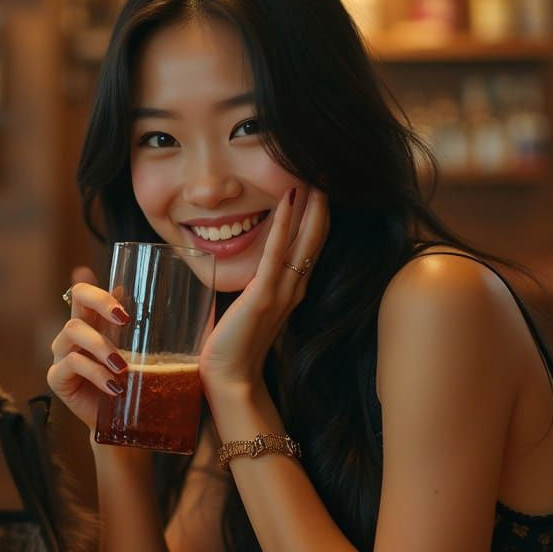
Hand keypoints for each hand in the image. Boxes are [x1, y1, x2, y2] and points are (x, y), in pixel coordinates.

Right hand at [47, 266, 130, 432]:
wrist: (118, 420)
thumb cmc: (125, 381)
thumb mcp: (129, 350)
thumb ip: (121, 322)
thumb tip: (122, 286)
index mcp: (88, 323)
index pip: (81, 293)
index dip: (96, 291)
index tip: (121, 305)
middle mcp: (71, 335)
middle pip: (76, 303)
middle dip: (101, 306)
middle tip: (126, 320)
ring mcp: (61, 355)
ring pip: (73, 332)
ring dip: (101, 345)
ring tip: (122, 366)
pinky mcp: (56, 377)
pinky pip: (72, 363)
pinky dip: (95, 373)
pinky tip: (114, 387)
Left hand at [199, 186, 329, 402]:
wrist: (230, 380)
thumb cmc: (232, 349)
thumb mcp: (243, 310)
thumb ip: (245, 290)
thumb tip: (227, 270)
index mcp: (289, 291)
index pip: (309, 246)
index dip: (316, 217)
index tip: (318, 187)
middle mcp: (293, 288)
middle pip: (316, 237)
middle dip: (321, 204)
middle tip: (325, 170)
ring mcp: (282, 291)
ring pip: (305, 240)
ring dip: (311, 205)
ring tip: (316, 174)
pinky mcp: (265, 295)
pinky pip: (277, 253)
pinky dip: (284, 223)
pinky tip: (289, 199)